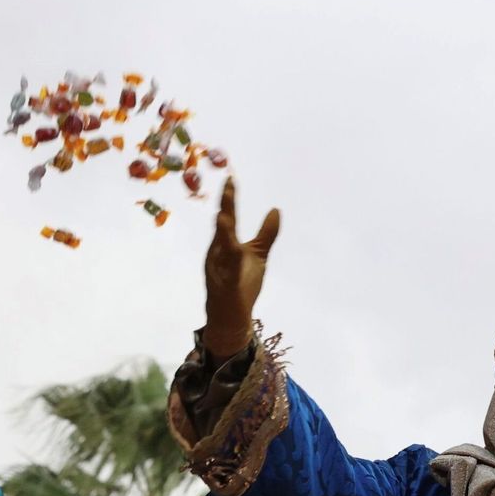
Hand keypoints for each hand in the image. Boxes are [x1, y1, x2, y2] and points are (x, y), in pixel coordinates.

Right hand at [203, 177, 280, 359]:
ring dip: (222, 234)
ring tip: (224, 218)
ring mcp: (219, 271)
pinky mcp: (225, 289)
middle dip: (225, 208)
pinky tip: (236, 253)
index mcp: (224, 244)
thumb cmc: (242, 284)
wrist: (229, 317)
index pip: (227, 218)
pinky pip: (228, 277)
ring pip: (222, 250)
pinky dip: (231, 266)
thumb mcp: (257, 255)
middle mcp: (218, 254)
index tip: (231, 178)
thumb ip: (266, 234)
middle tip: (228, 186)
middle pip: (221, 228)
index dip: (229, 199)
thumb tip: (276, 209)